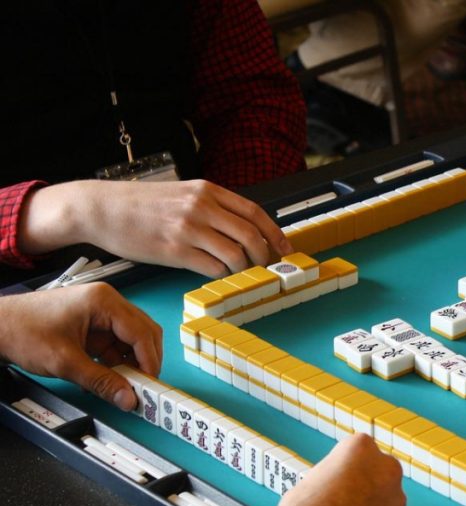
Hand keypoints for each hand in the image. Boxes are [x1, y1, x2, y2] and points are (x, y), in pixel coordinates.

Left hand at [0, 284, 161, 409]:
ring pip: (131, 341)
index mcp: (103, 301)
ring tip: (125, 385)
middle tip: (144, 386)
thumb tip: (128, 398)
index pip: (141, 331)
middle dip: (145, 361)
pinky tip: (110, 378)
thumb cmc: (22, 331)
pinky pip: (115, 345)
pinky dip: (116, 363)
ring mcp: (100, 314)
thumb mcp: (65, 362)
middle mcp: (107, 303)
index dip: (150, 360)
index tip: (151, 384)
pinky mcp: (92, 325)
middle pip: (143, 333)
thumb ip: (101, 381)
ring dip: (131, 364)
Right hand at [18, 179, 293, 277]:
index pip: (255, 212)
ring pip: (235, 254)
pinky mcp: (174, 250)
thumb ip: (212, 206)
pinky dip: (221, 274)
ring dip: (244, 269)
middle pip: (251, 235)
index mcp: (207, 191)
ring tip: (241, 274)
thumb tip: (243, 230)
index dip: (275, 234)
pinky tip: (217, 275)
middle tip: (267, 268)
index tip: (285, 249)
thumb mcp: (183, 193)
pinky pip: (212, 267)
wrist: (101, 208)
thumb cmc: (141, 204)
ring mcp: (188, 228)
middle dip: (265, 256)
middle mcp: (201, 207)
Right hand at [269, 434, 405, 505]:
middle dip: (365, 484)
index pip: (357, 451)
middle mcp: (385, 468)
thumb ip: (330, 476)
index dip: (344, 468)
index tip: (336, 479)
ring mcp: (396, 498)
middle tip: (343, 500)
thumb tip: (331, 486)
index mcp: (360, 448)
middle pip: (377, 472)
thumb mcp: (309, 481)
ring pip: (384, 499)